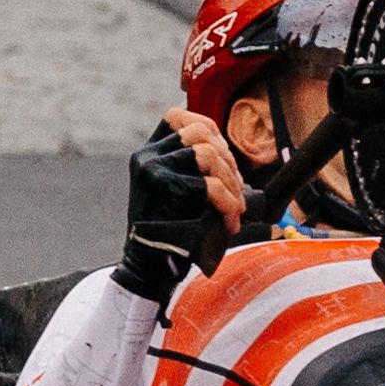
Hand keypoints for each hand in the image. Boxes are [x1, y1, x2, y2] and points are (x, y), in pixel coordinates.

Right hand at [111, 110, 246, 298]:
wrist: (148, 268)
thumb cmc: (170, 234)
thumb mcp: (174, 193)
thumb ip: (192, 170)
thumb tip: (232, 160)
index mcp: (148, 153)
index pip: (177, 117)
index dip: (207, 127)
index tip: (224, 154)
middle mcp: (147, 157)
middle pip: (199, 131)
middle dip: (228, 158)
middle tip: (237, 187)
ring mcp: (153, 170)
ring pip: (206, 154)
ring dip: (231, 182)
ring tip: (235, 206)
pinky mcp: (164, 188)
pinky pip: (210, 186)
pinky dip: (229, 204)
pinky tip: (230, 222)